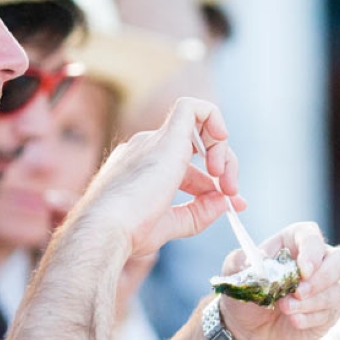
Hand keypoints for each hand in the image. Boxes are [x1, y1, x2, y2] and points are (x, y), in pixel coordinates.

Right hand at [75, 98, 241, 258]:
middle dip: (224, 168)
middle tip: (233, 194)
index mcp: (144, 168)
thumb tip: (224, 203)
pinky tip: (222, 140)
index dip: (213, 185)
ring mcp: (155, 141)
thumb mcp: (169, 225)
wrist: (107, 228)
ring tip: (226, 182)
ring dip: (223, 152)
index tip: (231, 205)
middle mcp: (148, 149)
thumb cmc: (127, 232)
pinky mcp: (166, 138)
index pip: (187, 168)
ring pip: (200, 126)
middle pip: (197, 147)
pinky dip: (214, 118)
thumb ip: (197, 214)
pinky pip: (192, 108)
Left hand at [216, 222, 339, 339]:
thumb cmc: (244, 294)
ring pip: (336, 290)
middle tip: (299, 291)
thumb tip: (260, 256)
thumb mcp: (233, 274)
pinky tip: (293, 321)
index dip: (312, 251)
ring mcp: (327, 288)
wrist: (247, 329)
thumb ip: (240, 260)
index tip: (303, 269)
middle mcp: (318, 262)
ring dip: (311, 302)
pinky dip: (310, 318)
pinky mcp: (329, 311)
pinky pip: (330, 312)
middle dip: (323, 277)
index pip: (312, 236)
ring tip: (285, 308)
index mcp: (294, 243)